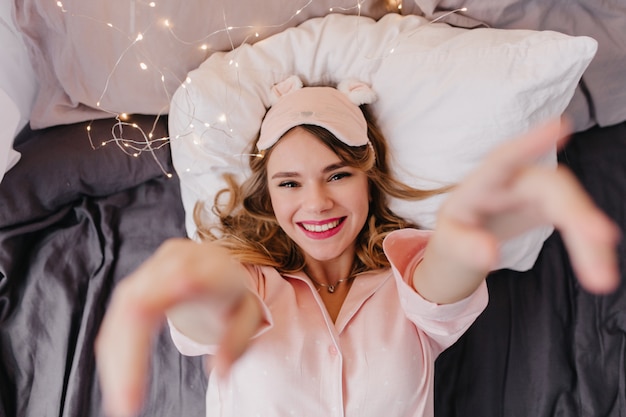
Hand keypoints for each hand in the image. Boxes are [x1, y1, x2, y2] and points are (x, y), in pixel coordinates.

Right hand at [95, 239, 262, 416]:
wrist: (217, 265)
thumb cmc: (232, 293)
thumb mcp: (249, 314)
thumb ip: (236, 340)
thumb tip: (219, 372)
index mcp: (207, 266)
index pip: (178, 285)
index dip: (154, 314)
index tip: (149, 346)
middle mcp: (172, 262)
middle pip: (136, 305)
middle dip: (126, 359)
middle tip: (126, 407)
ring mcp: (149, 271)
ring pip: (120, 316)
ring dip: (115, 363)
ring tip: (122, 403)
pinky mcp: (133, 285)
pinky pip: (116, 320)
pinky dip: (114, 355)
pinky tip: (118, 382)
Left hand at [438, 118, 620, 292]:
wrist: (465, 241)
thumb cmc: (455, 235)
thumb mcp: (449, 244)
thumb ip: (465, 247)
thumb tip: (490, 254)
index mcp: (480, 185)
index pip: (503, 159)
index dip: (530, 143)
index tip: (560, 125)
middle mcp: (513, 181)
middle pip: (551, 188)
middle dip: (577, 211)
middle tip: (604, 238)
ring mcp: (535, 191)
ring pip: (571, 206)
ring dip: (590, 239)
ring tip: (603, 280)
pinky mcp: (550, 205)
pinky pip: (577, 221)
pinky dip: (590, 246)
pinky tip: (603, 270)